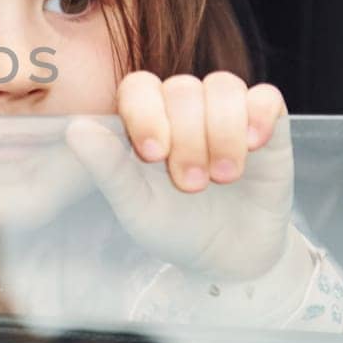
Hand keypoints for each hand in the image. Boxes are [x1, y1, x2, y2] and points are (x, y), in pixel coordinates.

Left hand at [64, 71, 293, 280]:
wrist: (229, 256)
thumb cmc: (174, 226)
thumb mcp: (136, 205)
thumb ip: (108, 167)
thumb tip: (75, 128)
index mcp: (146, 120)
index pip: (139, 86)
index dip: (145, 113)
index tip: (153, 155)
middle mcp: (184, 109)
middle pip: (182, 89)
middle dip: (187, 139)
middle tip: (191, 185)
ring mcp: (226, 112)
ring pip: (223, 86)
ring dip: (222, 133)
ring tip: (223, 178)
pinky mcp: (266, 124)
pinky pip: (267, 97)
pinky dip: (259, 116)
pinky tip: (254, 146)